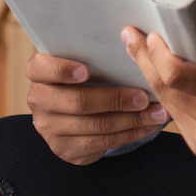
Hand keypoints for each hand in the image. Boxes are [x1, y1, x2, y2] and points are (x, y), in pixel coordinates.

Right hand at [25, 53, 171, 164]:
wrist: (68, 118)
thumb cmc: (81, 82)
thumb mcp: (80, 66)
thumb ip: (95, 58)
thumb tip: (137, 46)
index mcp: (38, 74)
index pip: (40, 68)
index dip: (62, 70)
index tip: (87, 70)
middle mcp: (39, 100)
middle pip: (78, 102)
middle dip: (116, 100)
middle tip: (144, 97)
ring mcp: (49, 128)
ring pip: (95, 125)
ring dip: (131, 119)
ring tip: (156, 113)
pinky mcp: (64, 148)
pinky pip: (101, 143)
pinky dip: (129, 134)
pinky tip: (147, 127)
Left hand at [122, 0, 195, 164]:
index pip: (176, 77)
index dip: (157, 55)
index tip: (149, 35)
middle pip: (165, 89)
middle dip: (144, 60)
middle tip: (130, 36)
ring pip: (167, 104)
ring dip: (151, 78)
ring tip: (139, 52)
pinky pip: (177, 119)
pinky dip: (167, 97)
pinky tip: (158, 78)